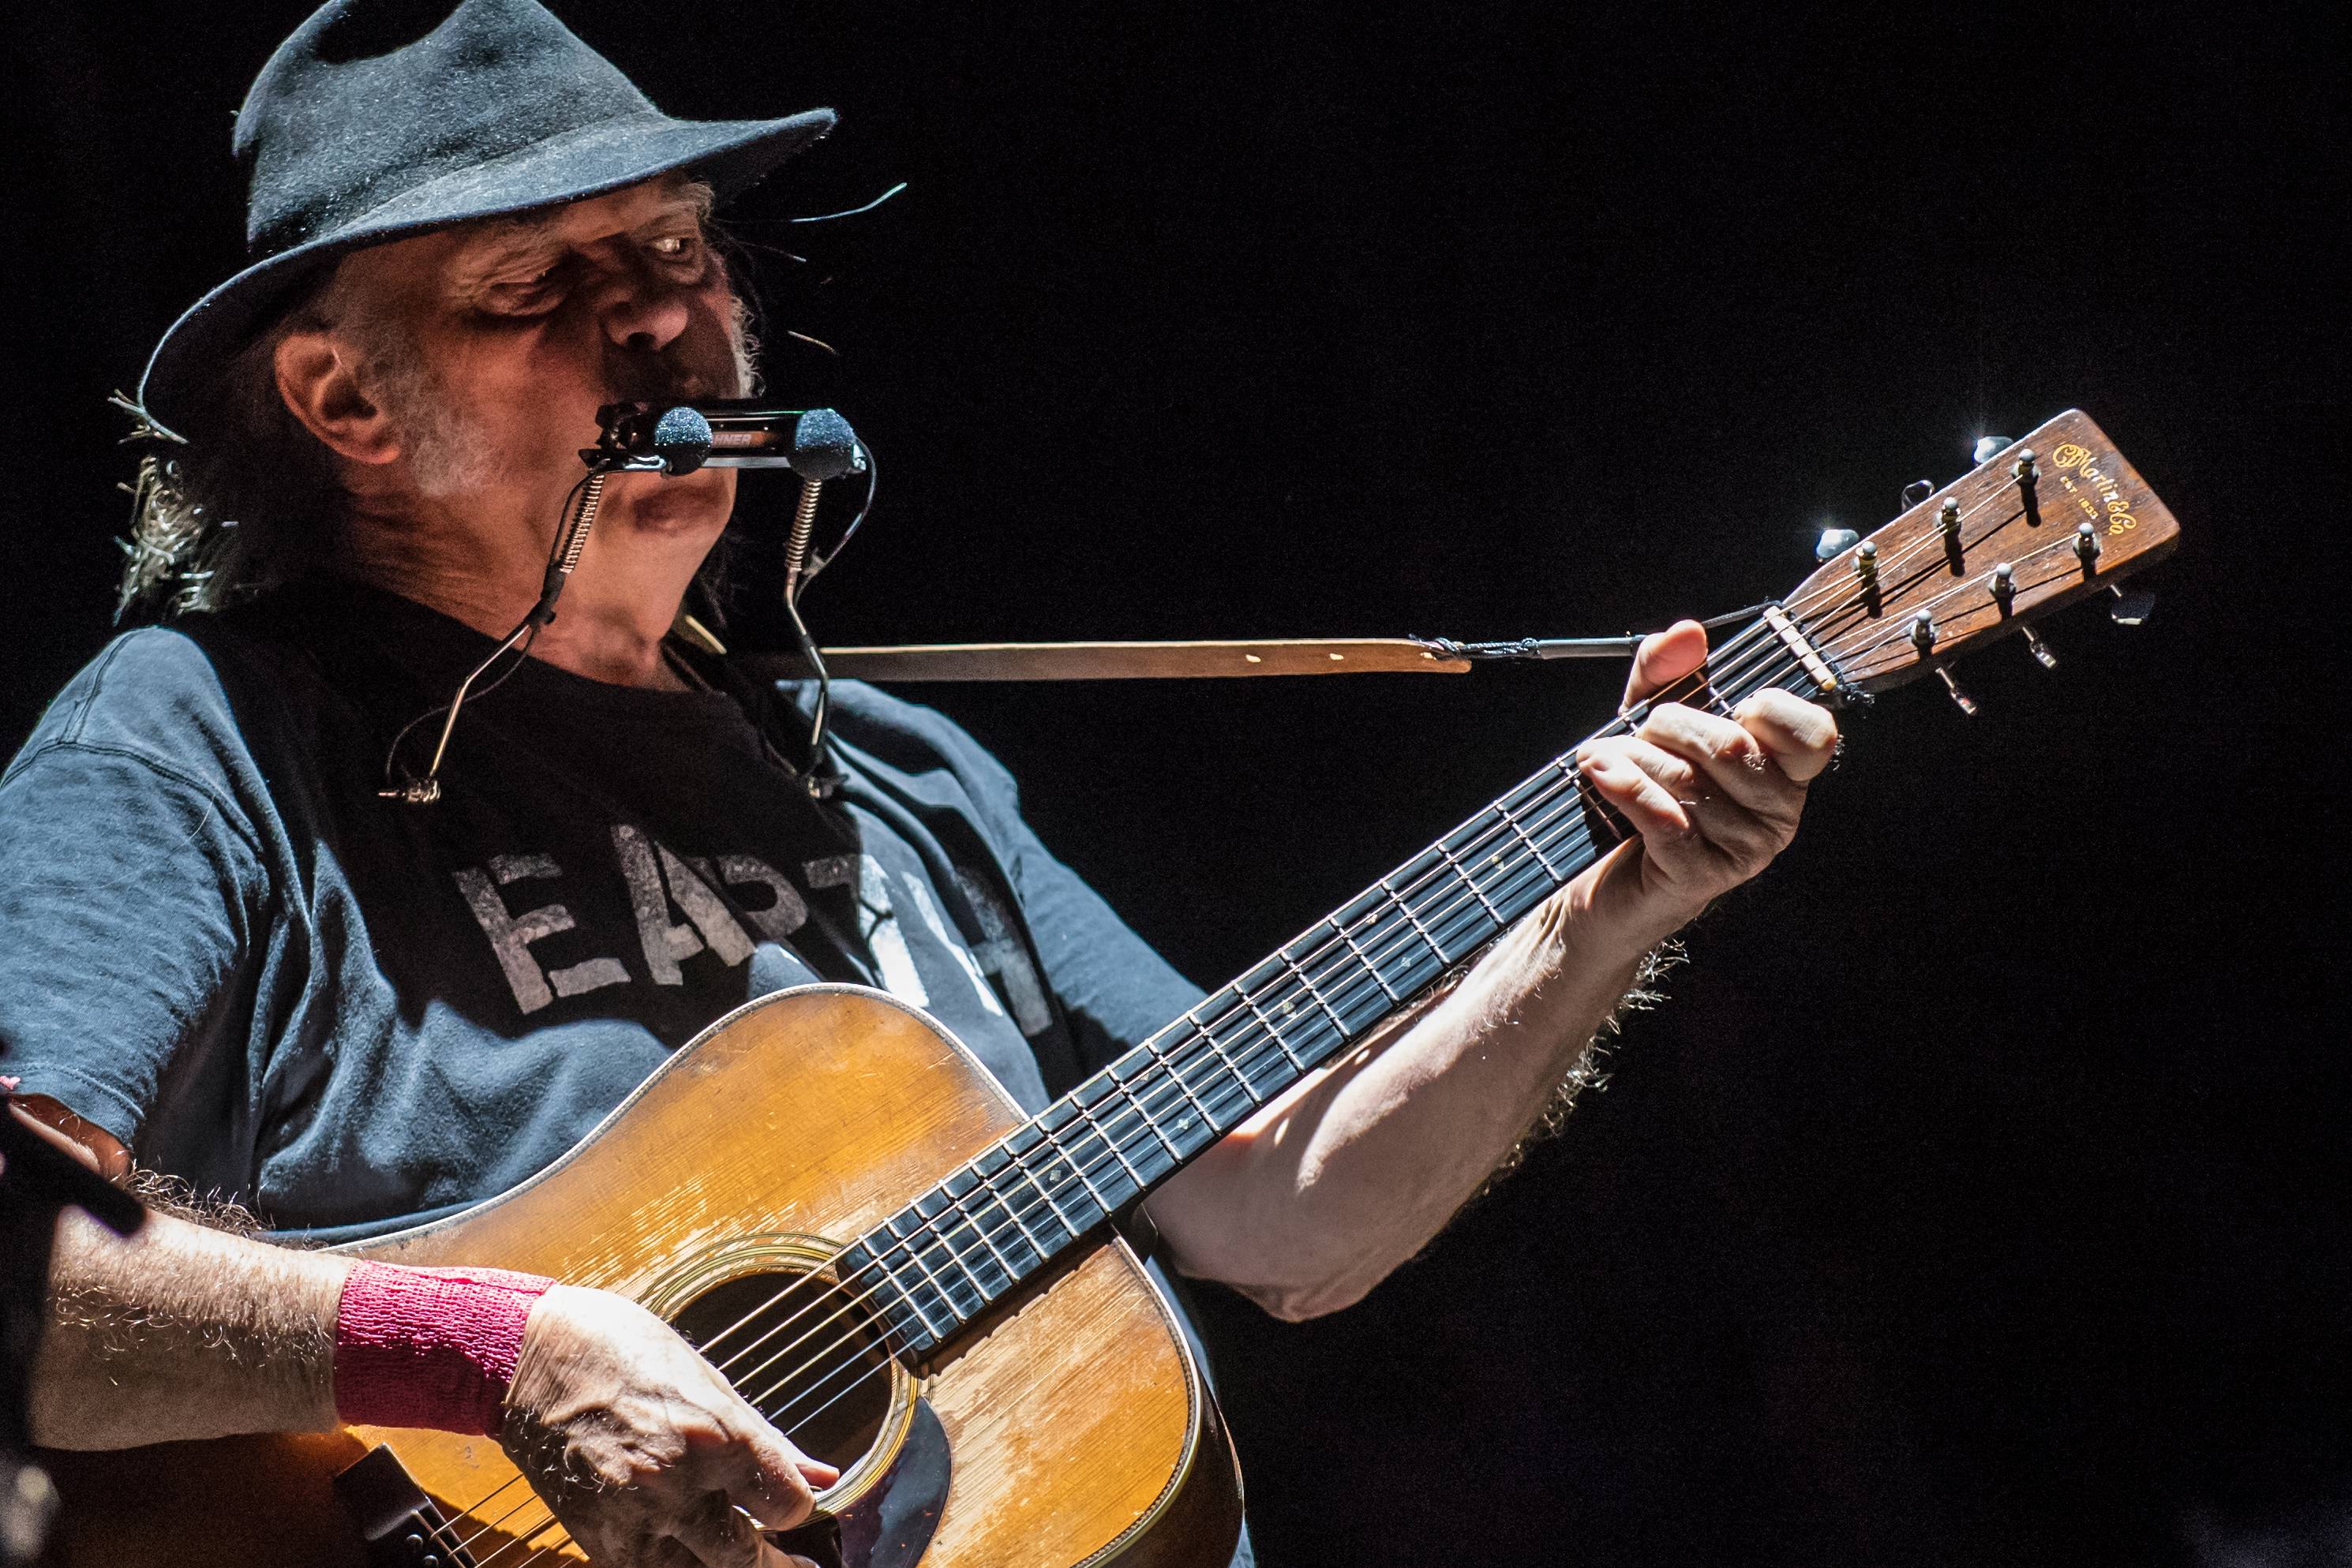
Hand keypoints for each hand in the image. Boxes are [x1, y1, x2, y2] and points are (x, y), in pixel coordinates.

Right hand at [499, 1285, 839, 1567]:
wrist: (528, 1359)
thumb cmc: (623, 1351)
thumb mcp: (707, 1381)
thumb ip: (769, 1441)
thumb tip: (825, 1477)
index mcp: (716, 1434)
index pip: (786, 1506)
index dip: (797, 1510)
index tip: (793, 1506)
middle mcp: (678, 1482)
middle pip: (746, 1556)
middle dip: (772, 1560)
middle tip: (787, 1561)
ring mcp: (633, 1516)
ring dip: (721, 1564)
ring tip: (735, 1551)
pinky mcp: (596, 1537)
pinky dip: (672, 1561)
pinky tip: (682, 1546)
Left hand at [1571, 619, 1837, 948]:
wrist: (1595, 885)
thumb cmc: (1636, 799)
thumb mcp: (1648, 725)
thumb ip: (1666, 675)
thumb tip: (1687, 632)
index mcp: (1783, 774)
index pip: (1813, 732)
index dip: (1766, 707)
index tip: (1724, 705)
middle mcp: (1777, 815)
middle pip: (1732, 746)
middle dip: (1668, 725)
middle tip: (1635, 735)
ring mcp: (1744, 851)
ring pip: (1690, 781)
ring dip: (1632, 759)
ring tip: (1602, 760)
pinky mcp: (1701, 878)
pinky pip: (1665, 818)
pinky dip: (1625, 788)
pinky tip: (1599, 773)